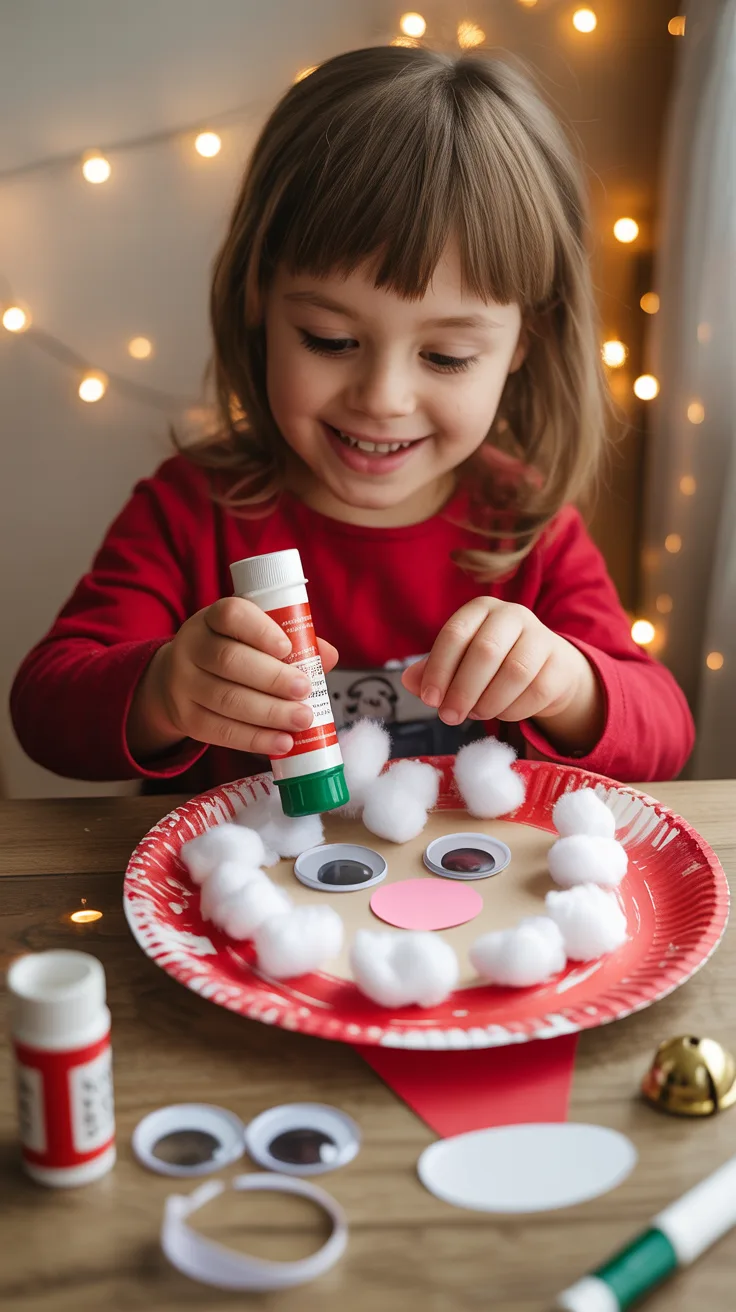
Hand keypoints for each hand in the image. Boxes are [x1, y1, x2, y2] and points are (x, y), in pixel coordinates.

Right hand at [127, 597, 337, 761]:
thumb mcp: (252, 638)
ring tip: (302, 719)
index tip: (288, 648)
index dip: (260, 631)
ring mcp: (184, 684)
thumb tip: (328, 655)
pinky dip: (255, 739)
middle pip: (229, 661)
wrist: (177, 680)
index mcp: (212, 619)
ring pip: (226, 699)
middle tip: (305, 690)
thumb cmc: (231, 653)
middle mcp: (192, 647)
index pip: (231, 614)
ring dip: (269, 713)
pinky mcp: (186, 718)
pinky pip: (220, 731)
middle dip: (273, 678)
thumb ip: (291, 642)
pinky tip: (282, 742)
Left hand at [401, 597, 603, 754]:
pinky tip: (501, 712)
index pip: (455, 634)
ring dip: (488, 702)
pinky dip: (513, 710)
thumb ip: (432, 670)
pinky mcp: (560, 664)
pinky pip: (536, 692)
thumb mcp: (459, 662)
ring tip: (476, 713)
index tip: (429, 699)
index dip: (439, 669)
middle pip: (485, 651)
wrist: (545, 668)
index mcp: (480, 609)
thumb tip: (408, 681)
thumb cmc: (492, 663)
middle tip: (449, 717)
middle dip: (462, 690)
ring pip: (514, 672)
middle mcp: (513, 615)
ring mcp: (541, 637)